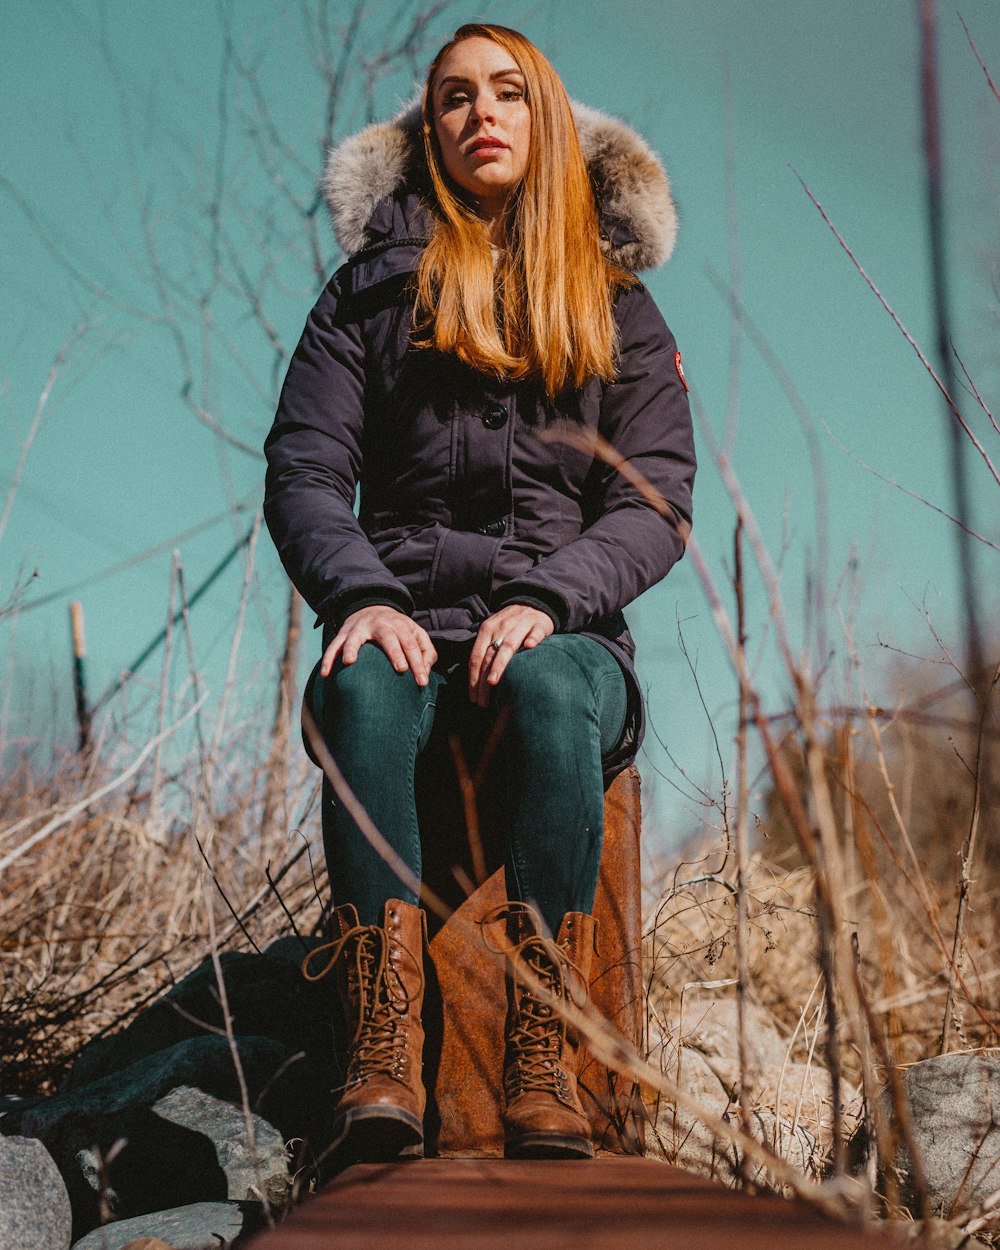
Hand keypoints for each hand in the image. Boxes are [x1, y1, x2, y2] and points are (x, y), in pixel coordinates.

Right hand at [321, 605, 436, 685]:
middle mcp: (380, 625)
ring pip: (355, 638)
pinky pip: (334, 645)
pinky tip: (326, 674)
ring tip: (349, 662)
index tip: (422, 682)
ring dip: (351, 648)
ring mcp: (359, 628)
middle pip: (389, 638)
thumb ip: (426, 652)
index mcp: (400, 625)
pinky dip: (329, 658)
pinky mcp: (344, 633)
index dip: (418, 663)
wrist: (371, 607)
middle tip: (401, 669)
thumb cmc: (398, 629)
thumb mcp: (416, 634)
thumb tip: (425, 672)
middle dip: (395, 653)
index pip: (411, 644)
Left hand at [469, 605, 553, 706]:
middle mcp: (501, 626)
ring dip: (500, 664)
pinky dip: (532, 639)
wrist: (533, 604)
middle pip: (490, 655)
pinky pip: (535, 632)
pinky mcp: (539, 624)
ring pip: (508, 645)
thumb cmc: (510, 626)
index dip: (473, 678)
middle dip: (484, 680)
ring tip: (493, 682)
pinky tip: (529, 646)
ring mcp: (521, 624)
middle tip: (483, 701)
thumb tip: (476, 684)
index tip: (473, 697)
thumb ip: (486, 653)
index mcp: (487, 630)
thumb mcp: (494, 633)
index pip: (477, 656)